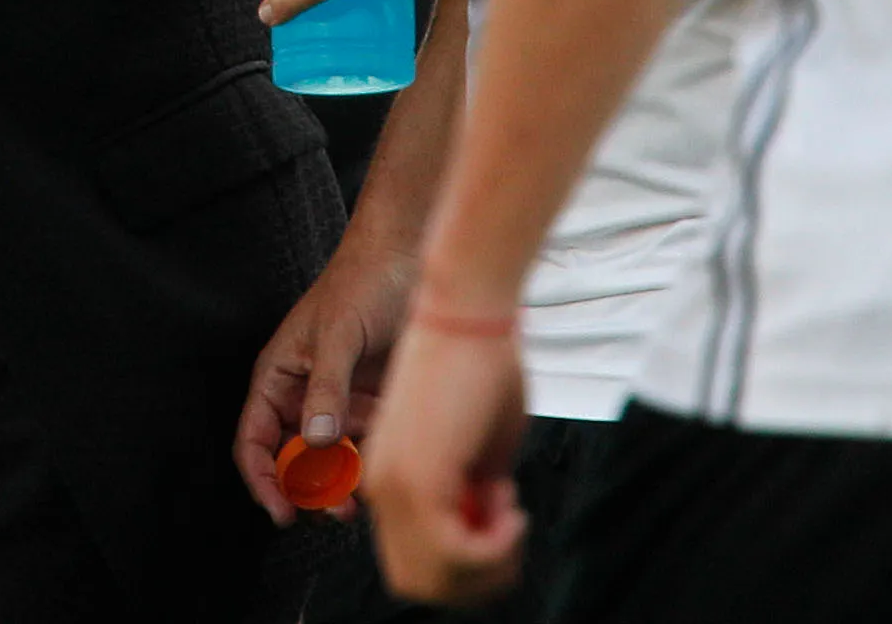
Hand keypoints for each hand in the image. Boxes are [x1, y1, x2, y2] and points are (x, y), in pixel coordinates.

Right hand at [234, 230, 418, 522]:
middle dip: (311, 491)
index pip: (255, 440)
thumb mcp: (339, 333)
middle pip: (295, 461)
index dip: (263, 479)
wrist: (412, 256)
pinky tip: (388, 457)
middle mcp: (305, 396)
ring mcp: (341, 402)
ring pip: (333, 460)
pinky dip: (374, 458)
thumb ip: (326, 387)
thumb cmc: (363, 281)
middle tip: (338, 511)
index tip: (283, 511)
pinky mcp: (374, 404)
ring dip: (346, 481)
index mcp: (278, 376)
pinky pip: (367, 445)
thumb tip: (314, 441)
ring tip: (367, 492)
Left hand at [360, 309, 527, 606]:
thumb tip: (483, 525)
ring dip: (485, 565)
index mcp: (388, 475)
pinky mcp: (415, 477)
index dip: (466, 564)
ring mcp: (392, 484)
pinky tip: (511, 513)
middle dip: (476, 576)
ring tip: (510, 517)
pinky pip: (451, 555)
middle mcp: (380, 486)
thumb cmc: (479, 363)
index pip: (416, 561)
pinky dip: (489, 551)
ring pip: (433, 579)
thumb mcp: (479, 445)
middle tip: (508, 533)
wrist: (466, 310)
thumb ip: (471, 493)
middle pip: (421, 582)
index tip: (499, 524)